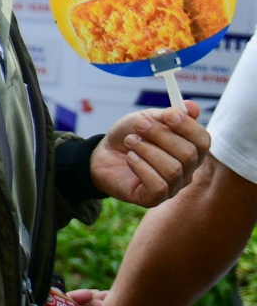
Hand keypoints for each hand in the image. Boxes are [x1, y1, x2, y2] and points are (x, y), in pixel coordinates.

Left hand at [91, 105, 207, 205]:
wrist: (102, 155)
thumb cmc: (129, 137)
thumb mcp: (145, 119)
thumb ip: (167, 115)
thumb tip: (192, 107)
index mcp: (190, 149)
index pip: (203, 140)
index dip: (188, 127)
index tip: (168, 115)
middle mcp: (187, 170)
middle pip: (189, 154)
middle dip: (161, 135)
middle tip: (139, 125)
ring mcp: (173, 187)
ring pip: (173, 169)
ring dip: (147, 150)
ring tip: (130, 142)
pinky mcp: (155, 199)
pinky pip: (159, 185)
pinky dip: (141, 167)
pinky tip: (130, 159)